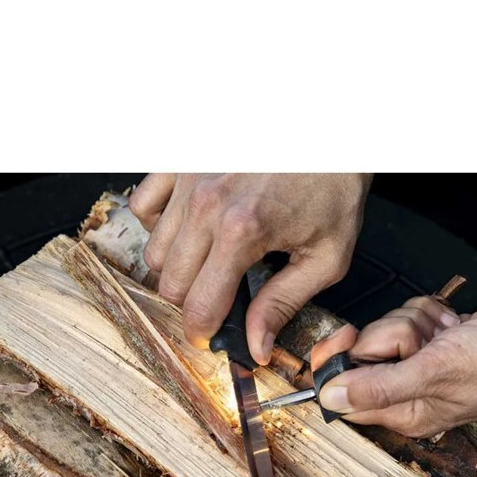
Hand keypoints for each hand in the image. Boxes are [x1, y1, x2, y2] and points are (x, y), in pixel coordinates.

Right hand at [128, 173, 370, 363]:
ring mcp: (188, 179)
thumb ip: (284, 303)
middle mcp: (206, 205)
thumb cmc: (333, 184)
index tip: (212, 336)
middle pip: (169, 283)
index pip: (199, 305)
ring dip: (176, 266)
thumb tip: (256, 346)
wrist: (329, 129)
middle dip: (191, 301)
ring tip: (210, 261)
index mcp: (241, 232)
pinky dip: (158, 225)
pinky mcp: (180, 160)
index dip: (203, 332)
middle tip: (219, 298)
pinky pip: (143, 206)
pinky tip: (188, 229)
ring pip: (153, 250)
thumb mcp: (327, 256)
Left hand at [311, 293, 476, 435]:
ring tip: (451, 335)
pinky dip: (434, 312)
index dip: (337, 362)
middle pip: (366, 351)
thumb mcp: (437, 373)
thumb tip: (329, 397)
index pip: (344, 393)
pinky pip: (413, 315)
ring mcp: (427, 362)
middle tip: (426, 342)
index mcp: (406, 413)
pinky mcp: (441, 338)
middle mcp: (412, 391)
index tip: (349, 337)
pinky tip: (459, 324)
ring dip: (419, 320)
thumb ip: (379, 387)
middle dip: (393, 334)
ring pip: (391, 327)